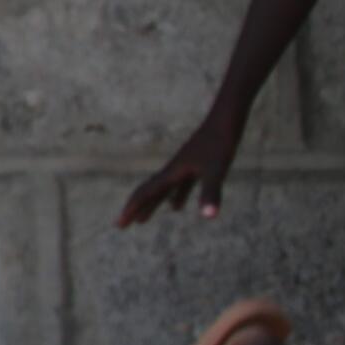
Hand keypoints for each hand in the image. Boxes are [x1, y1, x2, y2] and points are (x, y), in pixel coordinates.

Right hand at [119, 100, 249, 225]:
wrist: (225, 120)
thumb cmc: (220, 143)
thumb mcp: (216, 171)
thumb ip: (210, 193)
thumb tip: (208, 216)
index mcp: (172, 173)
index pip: (146, 193)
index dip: (132, 209)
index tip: (119, 224)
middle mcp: (173, 171)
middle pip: (149, 192)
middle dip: (135, 208)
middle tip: (122, 224)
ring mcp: (183, 168)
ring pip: (162, 190)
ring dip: (152, 205)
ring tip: (144, 220)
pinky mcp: (195, 166)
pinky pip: (179, 186)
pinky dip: (174, 197)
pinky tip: (176, 207)